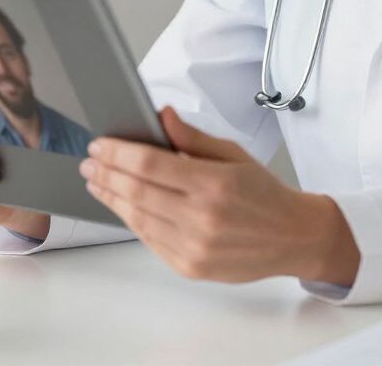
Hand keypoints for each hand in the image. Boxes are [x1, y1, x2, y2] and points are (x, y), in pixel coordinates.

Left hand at [79, 105, 358, 285]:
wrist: (292, 236)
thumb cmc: (264, 192)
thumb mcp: (233, 154)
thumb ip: (192, 138)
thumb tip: (161, 115)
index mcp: (213, 183)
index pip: (150, 164)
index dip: (119, 153)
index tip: (100, 144)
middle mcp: (202, 217)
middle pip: (138, 192)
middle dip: (107, 174)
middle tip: (89, 162)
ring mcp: (194, 246)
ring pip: (138, 219)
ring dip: (112, 198)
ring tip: (97, 182)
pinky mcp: (190, 267)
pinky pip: (150, 240)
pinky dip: (131, 220)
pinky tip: (122, 205)